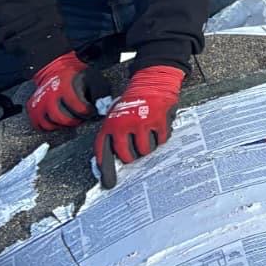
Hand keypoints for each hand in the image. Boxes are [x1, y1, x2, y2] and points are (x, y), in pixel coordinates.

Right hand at [26, 52, 103, 131]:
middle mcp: (50, 96)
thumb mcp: (94, 79)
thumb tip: (101, 108)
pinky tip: (58, 120)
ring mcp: (39, 103)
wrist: (55, 69)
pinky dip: (50, 126)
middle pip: (62, 118)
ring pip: (50, 124)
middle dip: (75, 121)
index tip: (91, 111)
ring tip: (70, 117)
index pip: (78, 108)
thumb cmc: (77, 76)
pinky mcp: (33, 109)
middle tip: (80, 117)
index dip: (88, 112)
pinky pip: (39, 125)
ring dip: (62, 124)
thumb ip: (100, 93)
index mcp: (65, 87)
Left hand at [94, 66, 184, 187]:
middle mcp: (123, 127)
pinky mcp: (157, 122)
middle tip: (136, 149)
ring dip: (148, 147)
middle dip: (133, 156)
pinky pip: (161, 141)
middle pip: (127, 156)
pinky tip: (158, 127)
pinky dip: (161, 137)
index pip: (103, 153)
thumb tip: (114, 160)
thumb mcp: (117, 117)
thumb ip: (114, 136)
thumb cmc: (133, 103)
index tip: (109, 184)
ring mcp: (141, 125)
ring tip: (148, 134)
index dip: (106, 169)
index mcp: (110, 126)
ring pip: (145, 151)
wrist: (151, 82)